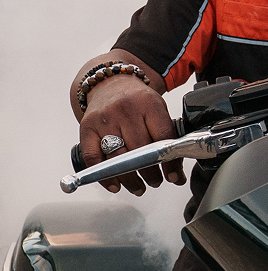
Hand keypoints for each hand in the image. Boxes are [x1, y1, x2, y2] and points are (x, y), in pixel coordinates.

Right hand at [79, 76, 185, 194]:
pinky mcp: (86, 127)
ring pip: (117, 157)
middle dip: (150, 173)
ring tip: (139, 187)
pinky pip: (93, 157)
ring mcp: (104, 119)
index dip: (170, 161)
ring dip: (130, 178)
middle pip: (140, 150)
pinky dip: (104, 176)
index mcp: (149, 104)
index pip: (163, 137)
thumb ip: (169, 137)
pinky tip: (115, 184)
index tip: (174, 177)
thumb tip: (177, 174)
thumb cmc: (138, 101)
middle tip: (156, 182)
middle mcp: (126, 110)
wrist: (111, 83)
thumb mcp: (159, 110)